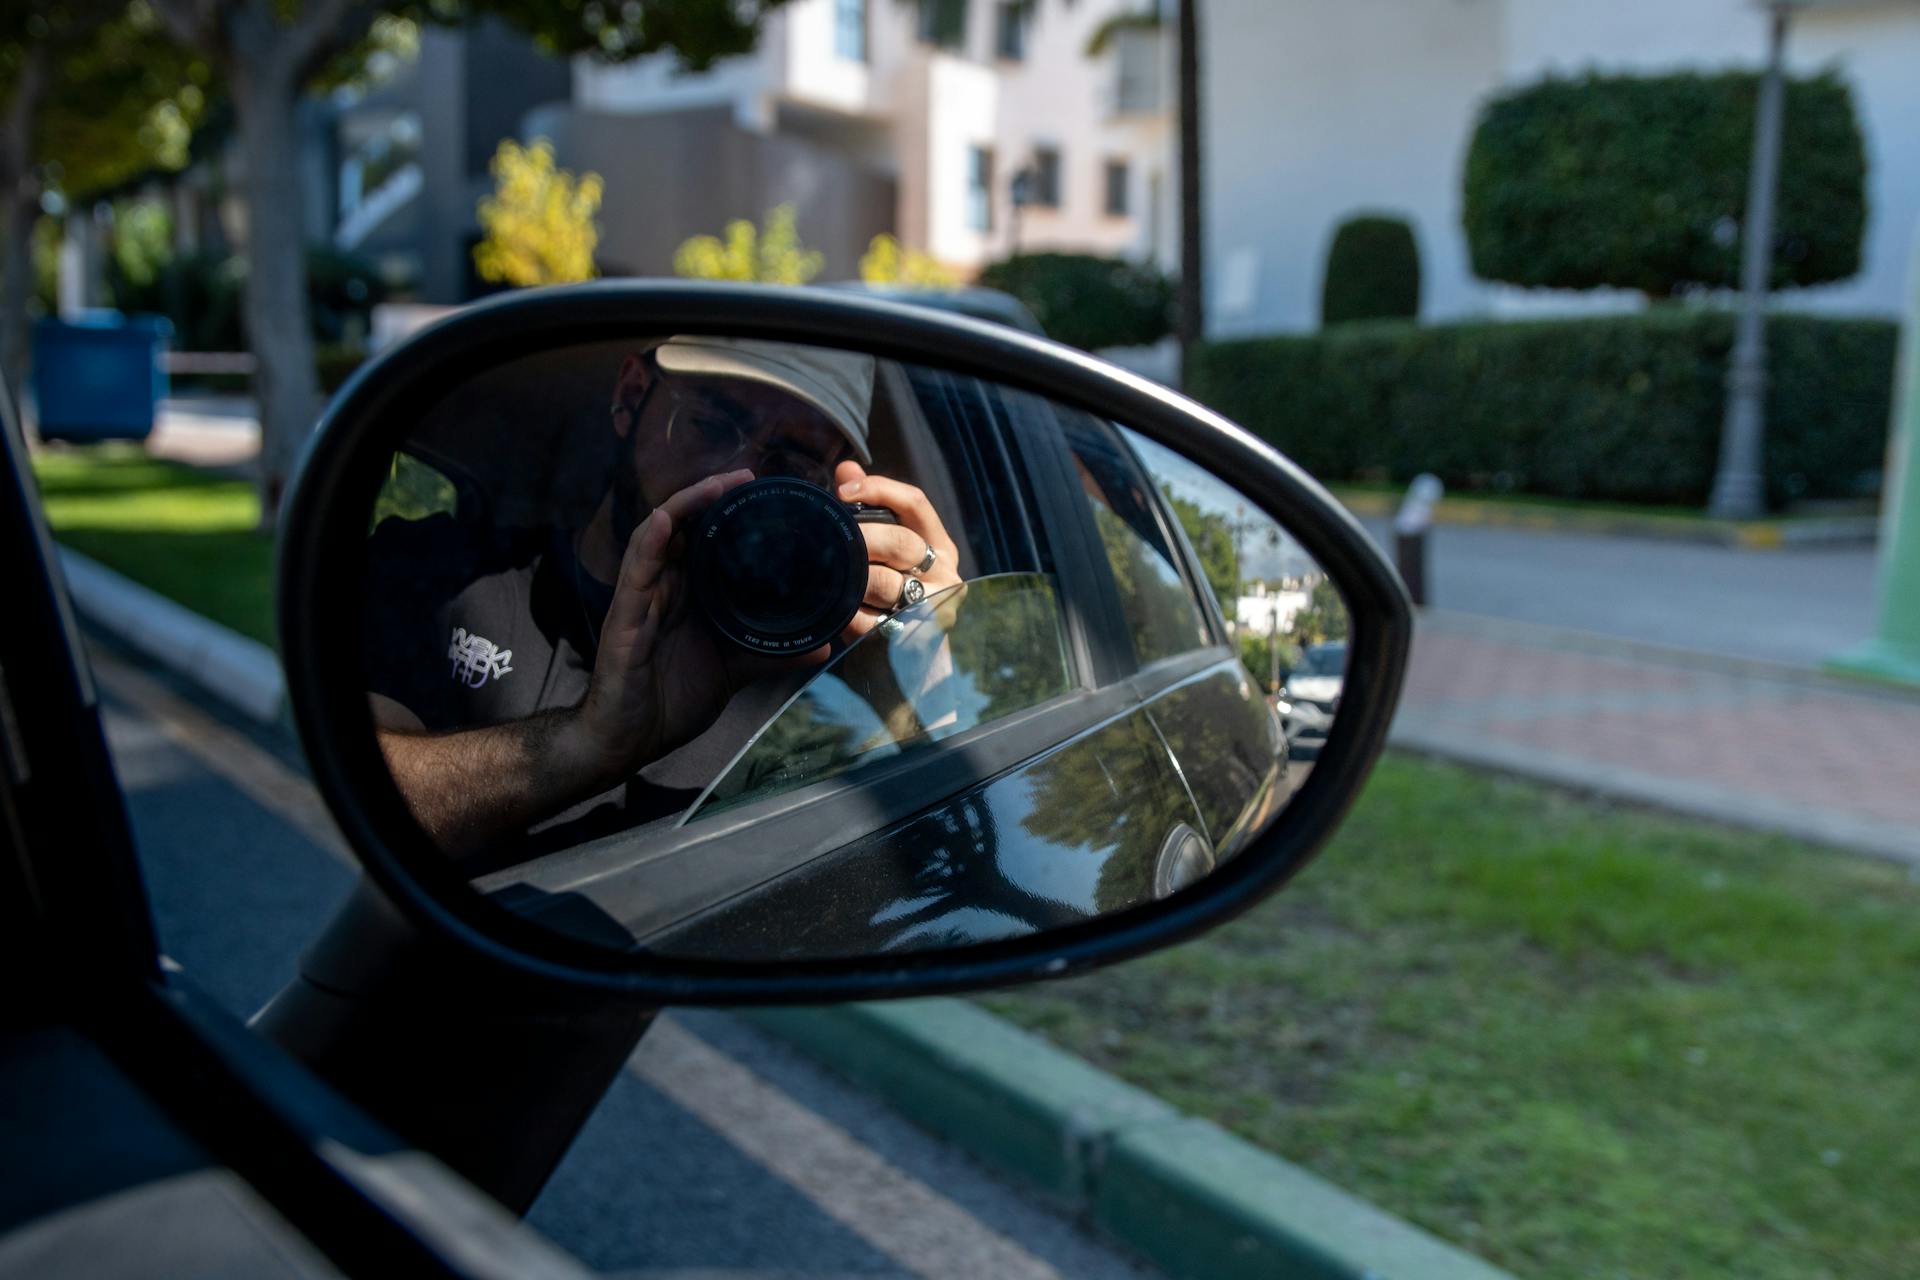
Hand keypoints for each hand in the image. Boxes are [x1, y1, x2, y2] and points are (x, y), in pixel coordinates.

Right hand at [570, 468, 819, 781]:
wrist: (629, 739)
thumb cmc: (671, 698)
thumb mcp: (733, 669)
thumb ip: (771, 652)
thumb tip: (821, 645)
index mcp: (687, 594)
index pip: (705, 540)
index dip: (727, 512)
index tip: (761, 491)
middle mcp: (663, 588)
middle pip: (682, 528)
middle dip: (710, 497)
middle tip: (746, 476)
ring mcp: (641, 599)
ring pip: (658, 537)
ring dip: (685, 506)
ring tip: (715, 486)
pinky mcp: (624, 619)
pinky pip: (635, 573)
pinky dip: (649, 543)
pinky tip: (662, 521)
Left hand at [835, 461, 963, 641]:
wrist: (907, 665)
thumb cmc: (891, 595)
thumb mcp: (886, 551)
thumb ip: (868, 508)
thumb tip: (846, 469)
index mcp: (939, 545)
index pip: (915, 503)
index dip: (879, 489)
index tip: (842, 490)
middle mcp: (944, 573)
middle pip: (900, 542)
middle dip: (859, 539)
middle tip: (828, 541)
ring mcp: (933, 607)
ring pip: (885, 583)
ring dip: (851, 579)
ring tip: (826, 574)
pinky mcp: (913, 639)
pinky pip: (870, 621)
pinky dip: (847, 615)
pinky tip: (833, 610)